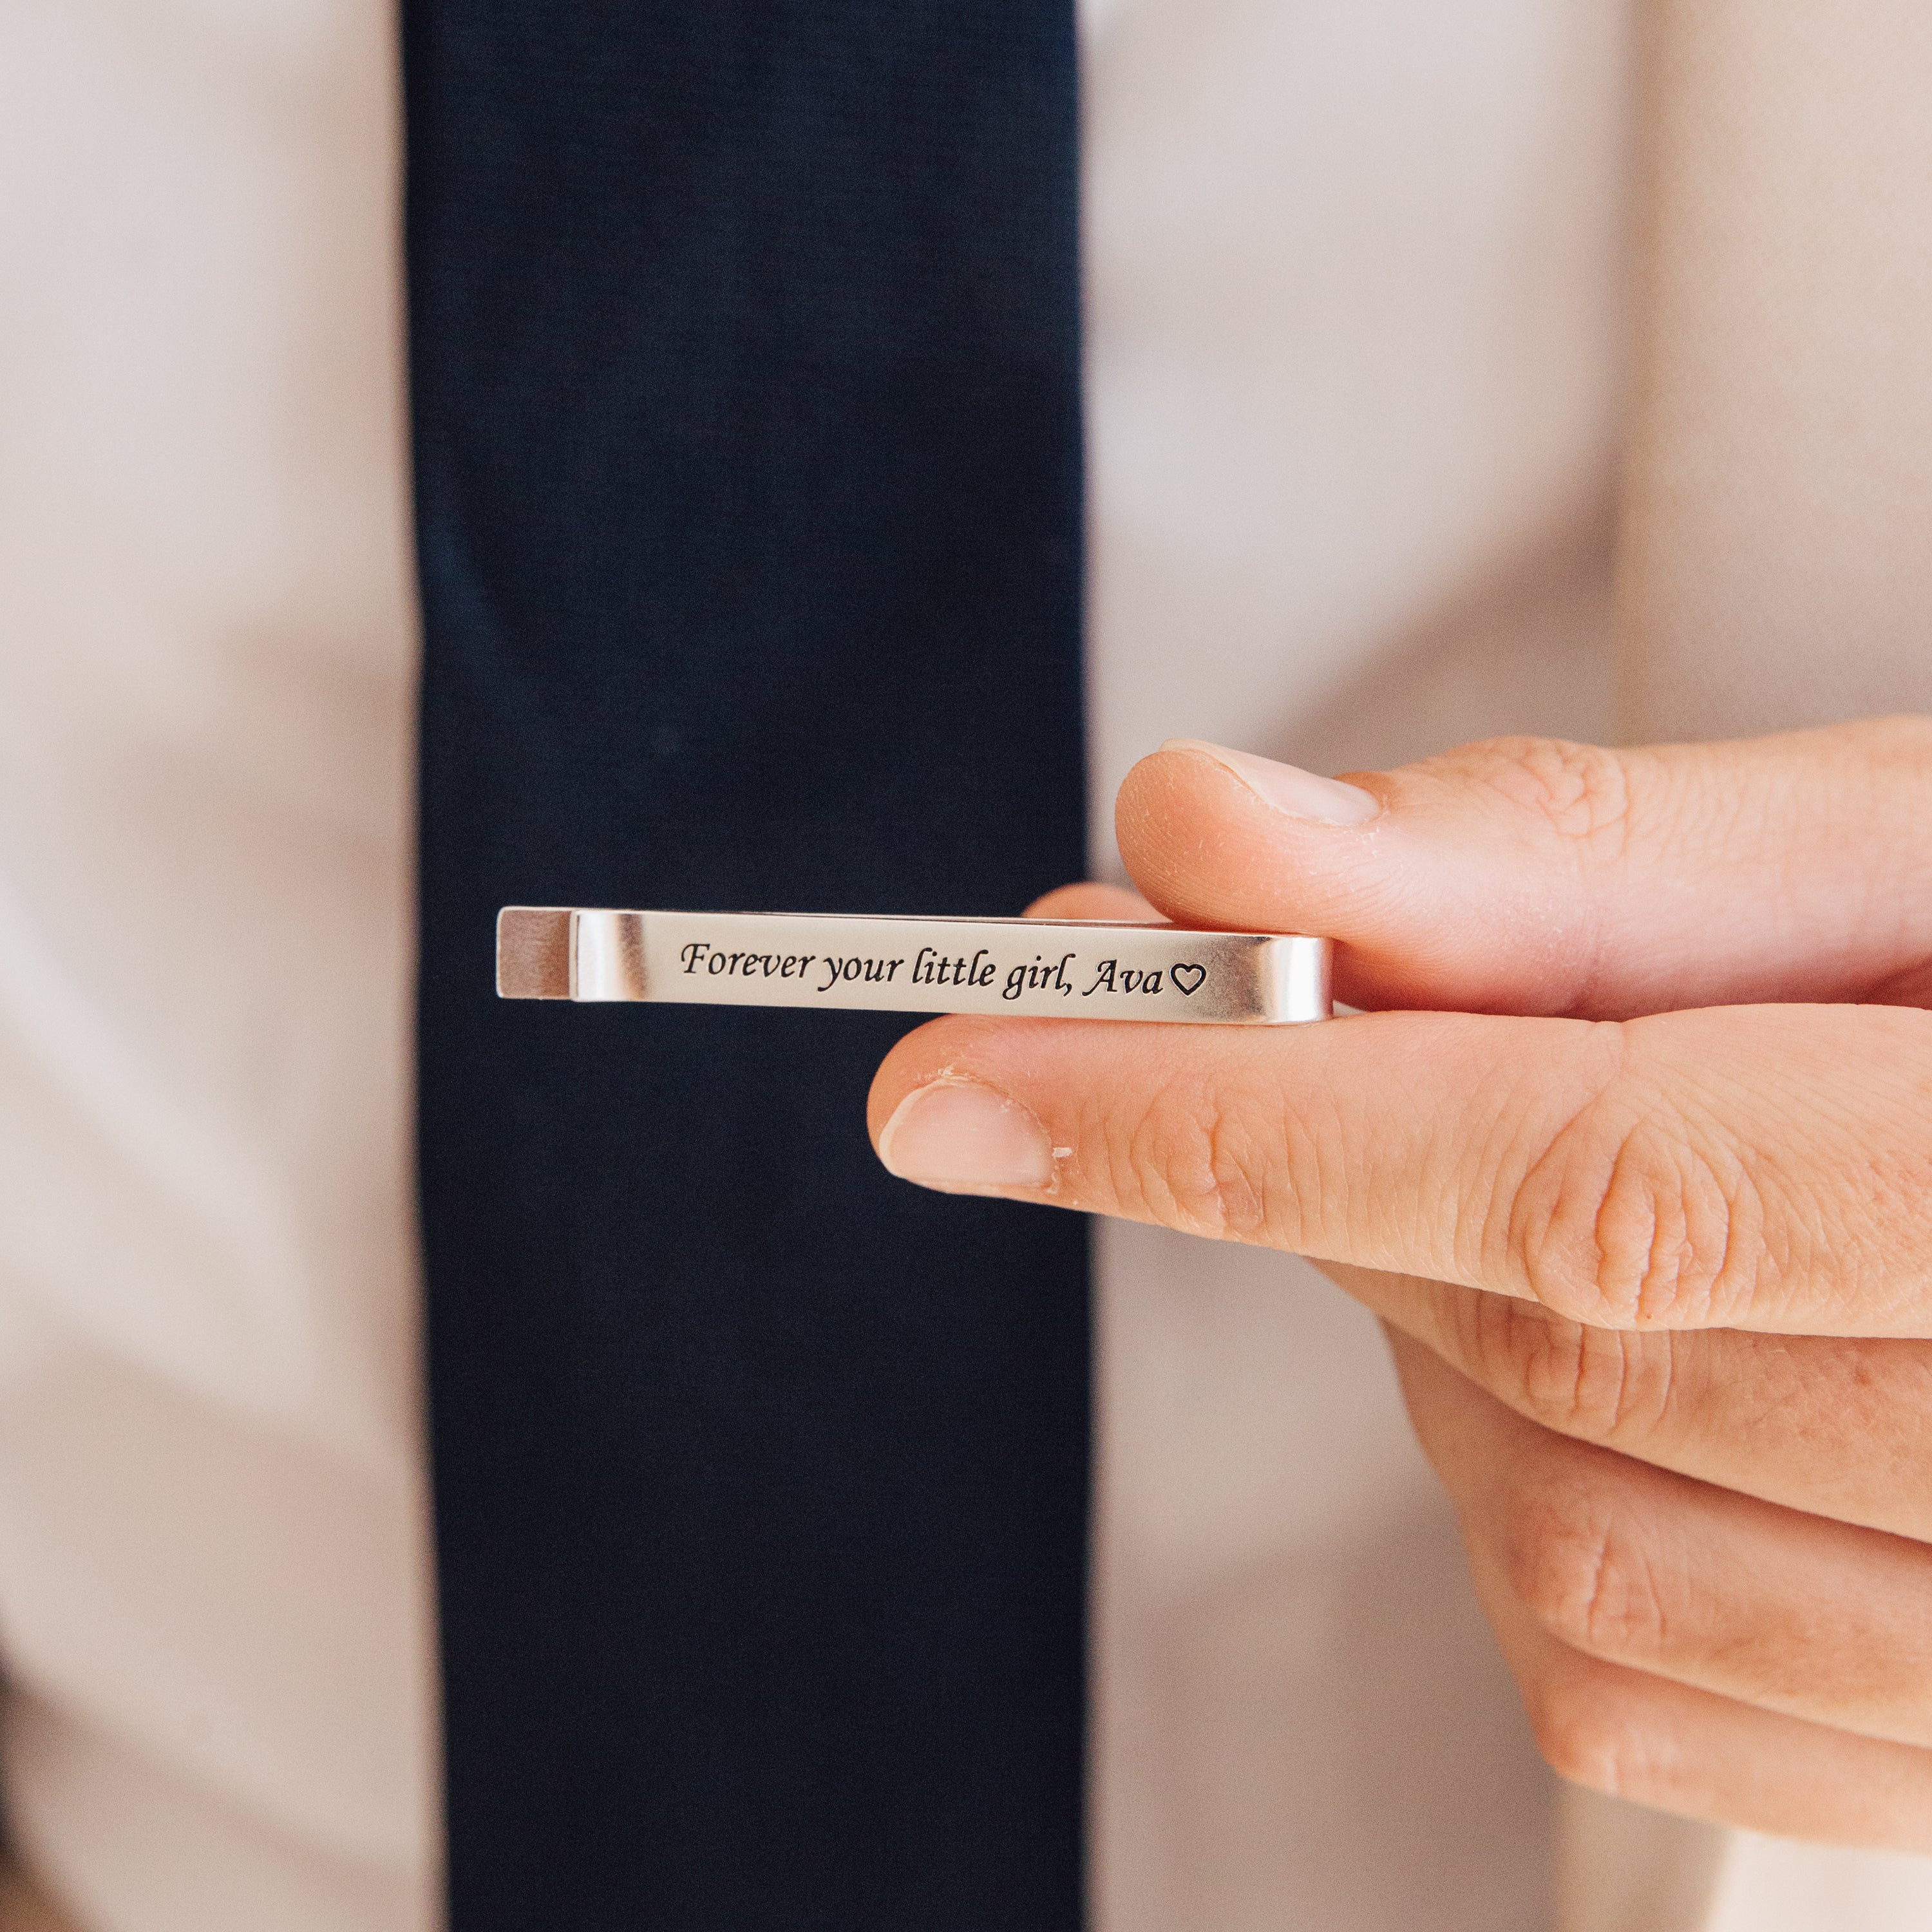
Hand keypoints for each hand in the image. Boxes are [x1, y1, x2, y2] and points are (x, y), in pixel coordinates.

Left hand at [867, 717, 1931, 1849]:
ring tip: (1503, 1154)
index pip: (1581, 1177)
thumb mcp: (1931, 842)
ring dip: (1430, 1325)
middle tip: (1255, 1014)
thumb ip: (1571, 859)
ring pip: (1558, 1540)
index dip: (1235, 1116)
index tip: (965, 1068)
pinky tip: (1592, 1340)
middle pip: (1548, 1343)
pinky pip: (1630, 1679)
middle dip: (1327, 1165)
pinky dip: (1524, 1488)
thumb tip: (1219, 837)